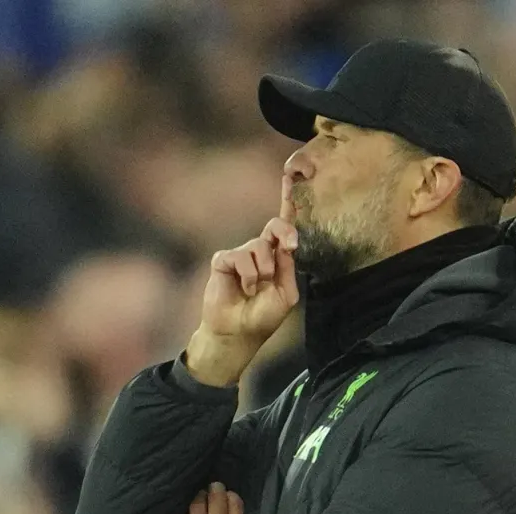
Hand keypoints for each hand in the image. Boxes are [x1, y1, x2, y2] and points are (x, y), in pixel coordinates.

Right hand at [186, 176, 299, 386]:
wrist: (238, 333)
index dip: (288, 202)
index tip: (291, 178)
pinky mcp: (223, 260)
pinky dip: (247, 275)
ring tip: (256, 290)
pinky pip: (239, 256)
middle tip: (289, 245)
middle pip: (273, 226)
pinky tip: (245, 289)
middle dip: (283, 232)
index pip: (283, 227)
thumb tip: (286, 242)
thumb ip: (288, 266)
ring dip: (262, 271)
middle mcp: (260, 252)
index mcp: (277, 258)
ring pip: (258, 246)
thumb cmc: (263, 317)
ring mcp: (240, 255)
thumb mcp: (286, 293)